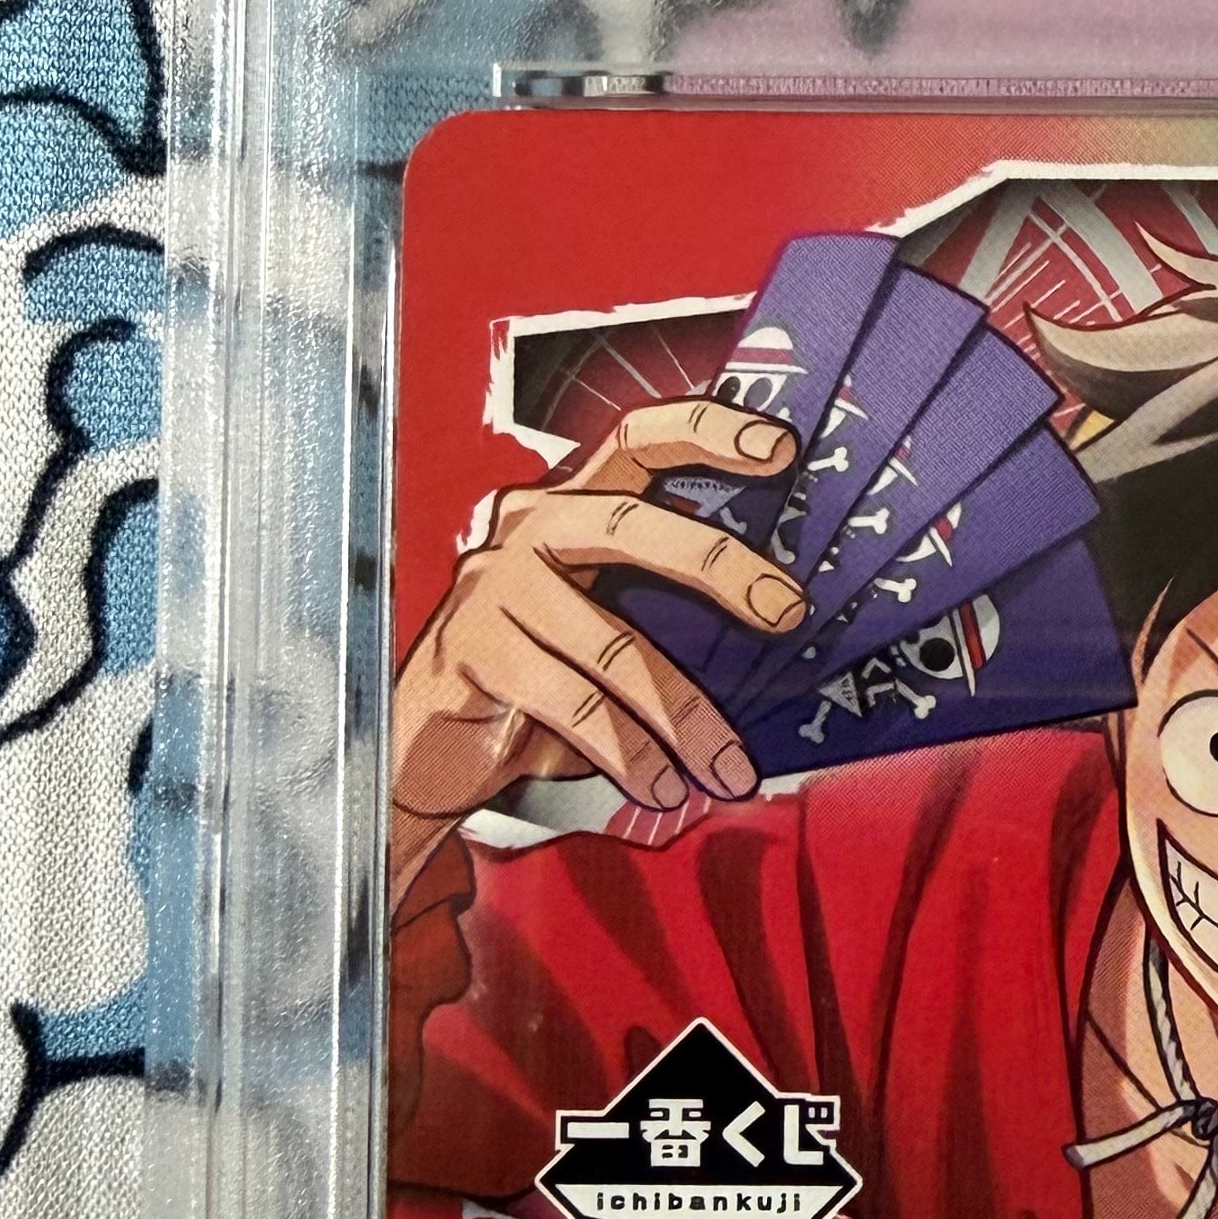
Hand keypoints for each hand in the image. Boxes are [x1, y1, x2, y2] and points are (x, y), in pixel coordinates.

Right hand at [389, 397, 802, 902]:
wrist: (430, 746)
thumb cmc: (536, 680)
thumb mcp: (604, 626)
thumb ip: (664, 604)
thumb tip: (777, 622)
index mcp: (569, 507)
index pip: (635, 439)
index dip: (703, 431)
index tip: (778, 447)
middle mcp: (529, 529)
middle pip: (630, 525)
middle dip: (717, 564)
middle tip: (788, 611)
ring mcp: (496, 587)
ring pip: (613, 645)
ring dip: (686, 719)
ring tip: (729, 770)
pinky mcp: (475, 651)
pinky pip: (573, 703)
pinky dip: (628, 754)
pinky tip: (662, 787)